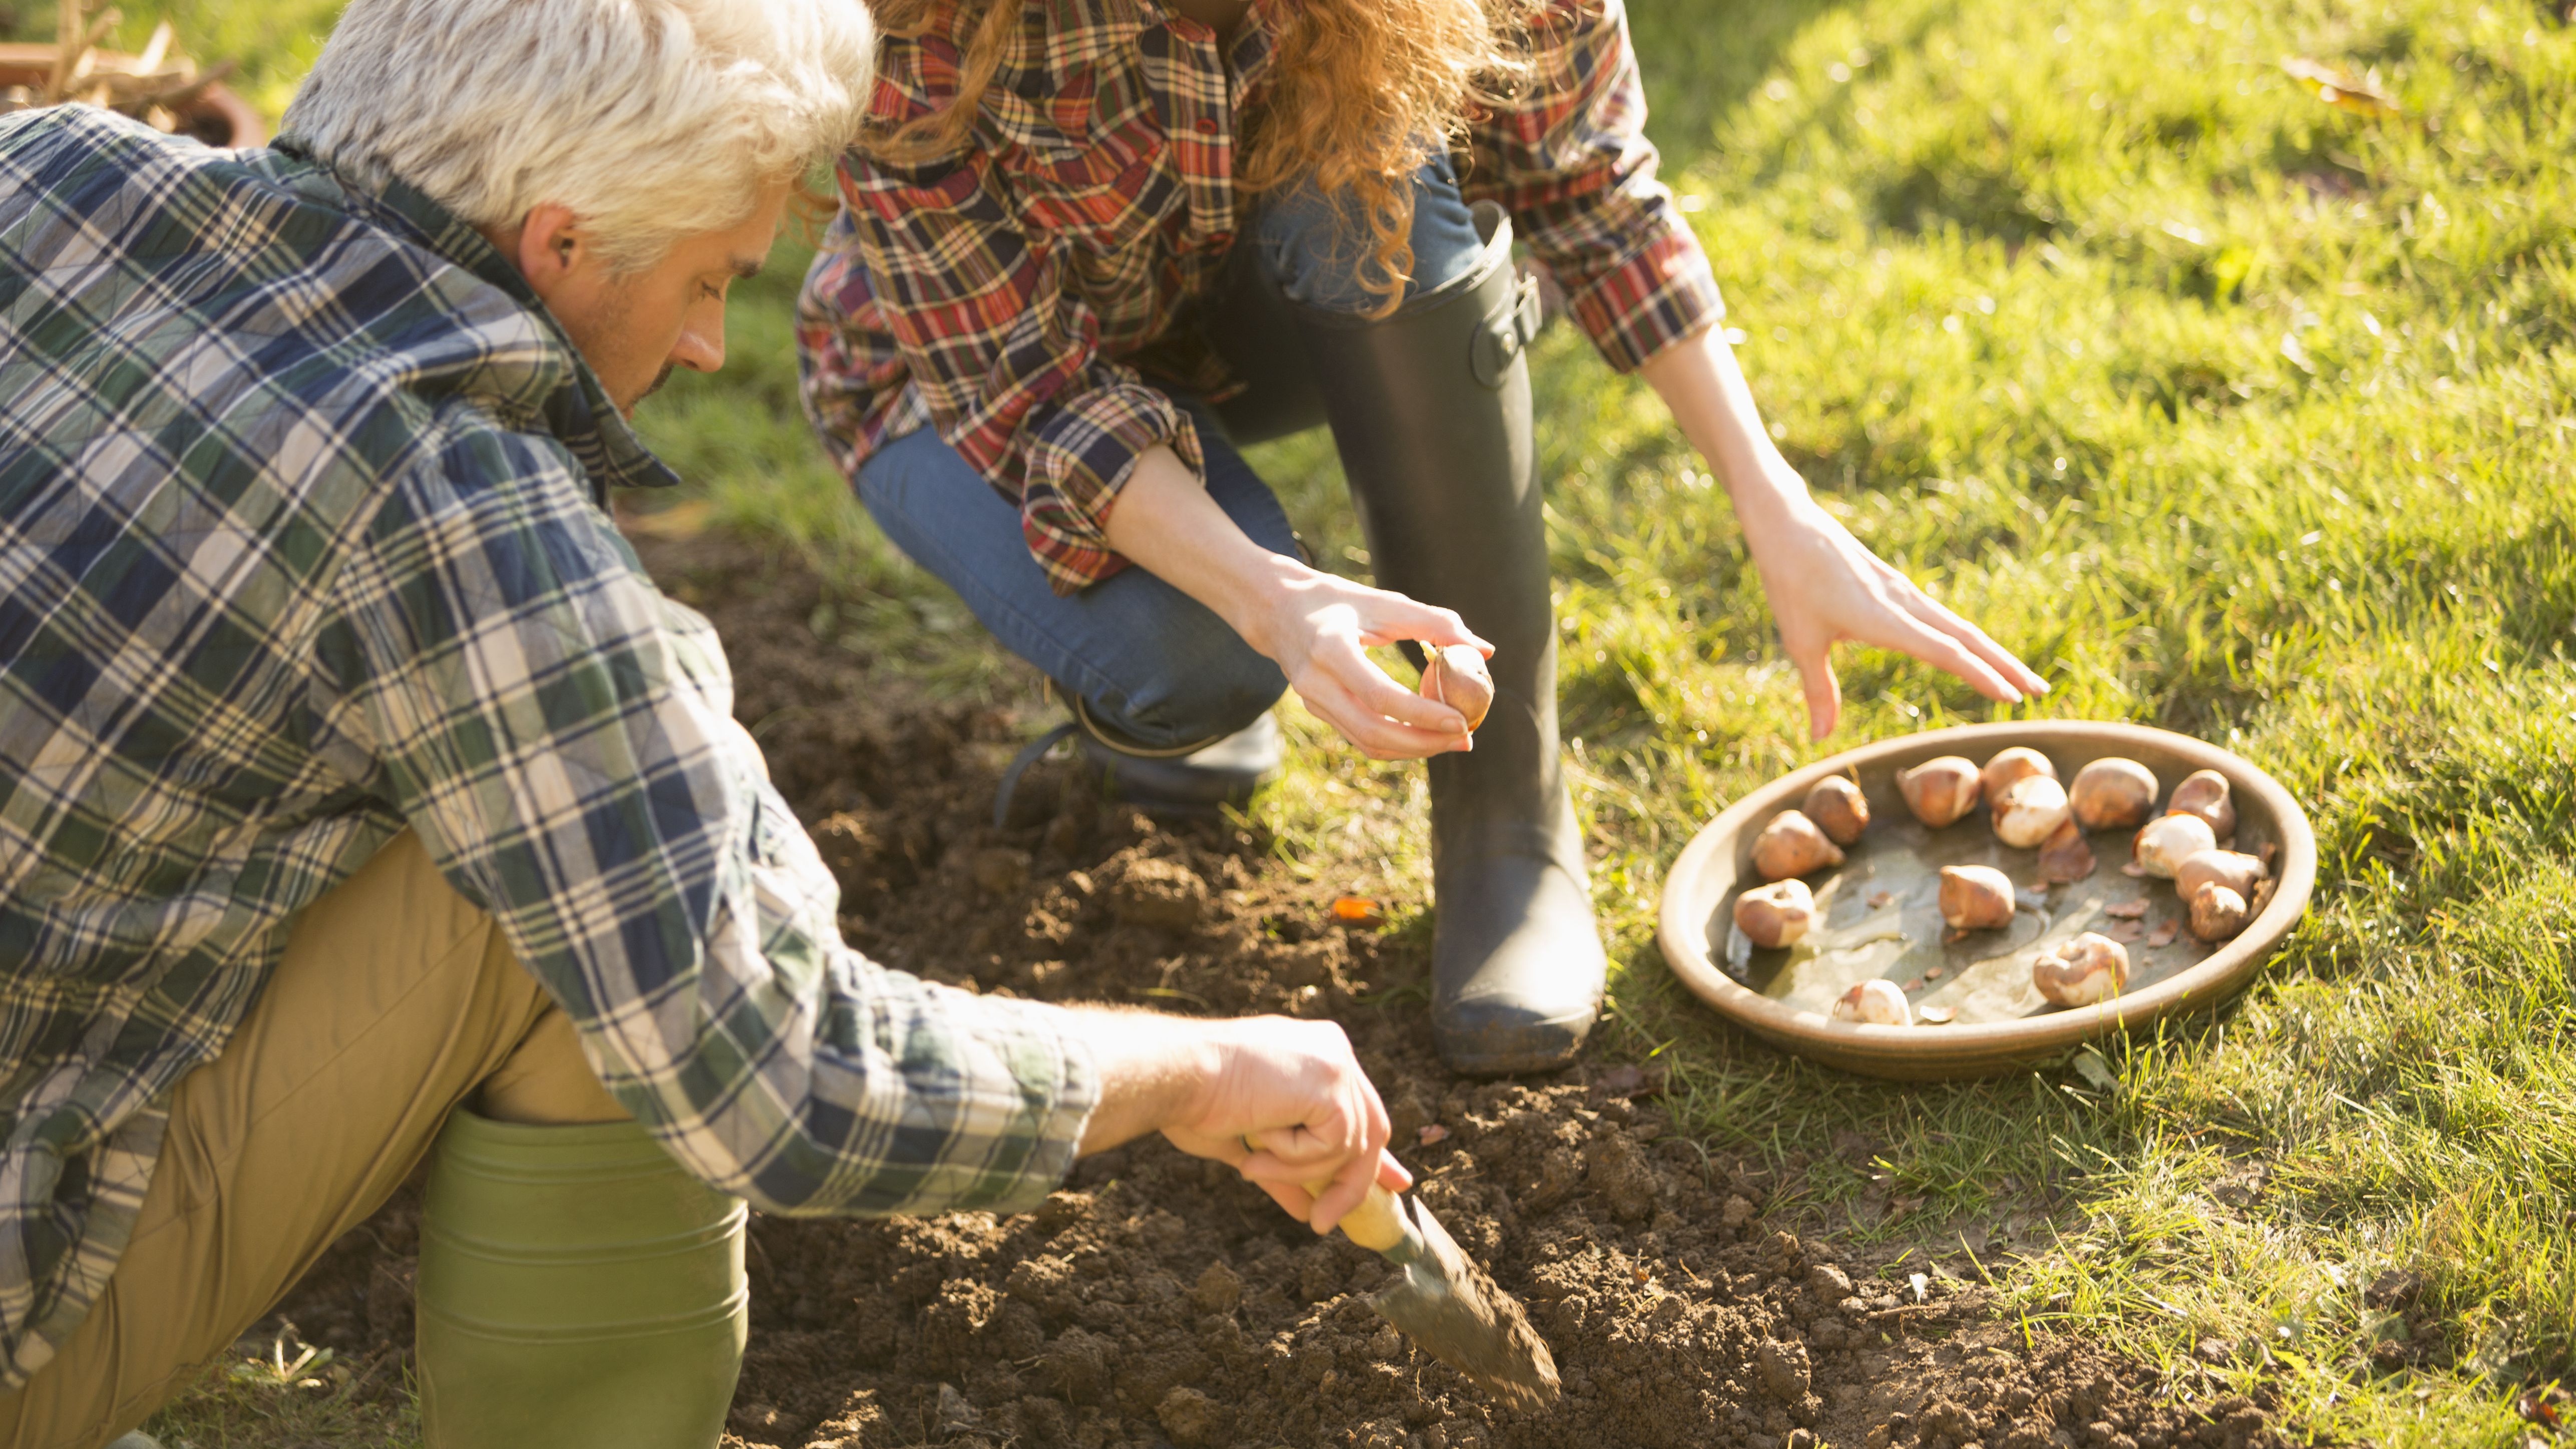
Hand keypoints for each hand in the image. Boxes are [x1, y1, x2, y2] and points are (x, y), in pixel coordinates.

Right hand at [1096, 447, 1486, 760]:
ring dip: (1413, 749)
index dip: (1423, 714)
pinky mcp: (1317, 711)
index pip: (1380, 696)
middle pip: (1373, 731)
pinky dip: (1395, 743)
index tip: (1461, 719)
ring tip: (1452, 741)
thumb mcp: (1385, 602)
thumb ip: (1436, 623)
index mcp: (1331, 649)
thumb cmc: (1338, 601)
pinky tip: (1425, 735)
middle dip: (1424, 742)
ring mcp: (1313, 702)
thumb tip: (1484, 650)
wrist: (1277, 610)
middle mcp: (1316, 682)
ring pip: (1367, 742)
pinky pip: (1360, 738)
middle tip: (1465, 738)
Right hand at [1159, 1016, 1411, 1234]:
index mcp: (1315, 1053)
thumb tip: (1308, 1210)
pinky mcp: (1333, 1085)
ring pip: (1347, 1147)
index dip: (1376, 1151)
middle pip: (1370, 1127)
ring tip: (1250, 1163)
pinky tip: (1257, 1142)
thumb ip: (1286, 1170)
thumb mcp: (1250, 1143)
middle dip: (1361, 1178)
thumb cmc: (1196, 1101)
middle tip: (1332, 1220)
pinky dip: (1293, 1159)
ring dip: (1297, 1170)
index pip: (1359, 1107)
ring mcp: (1337, 1064)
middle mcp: (1333, 1050)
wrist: (1174, 1074)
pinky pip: (1332, 1148)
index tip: (1395, 1185)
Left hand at [1739, 487, 2046, 739]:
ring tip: (2020, 677)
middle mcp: (1902, 602)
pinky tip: (1973, 651)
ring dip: (1992, 651)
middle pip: (1967, 637)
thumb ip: (1818, 690)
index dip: (1981, 675)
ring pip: (1958, 624)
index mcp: (1883, 618)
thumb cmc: (1789, 582)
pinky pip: (1940, 616)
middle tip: (2041, 692)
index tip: (2013, 698)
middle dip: (2006, 665)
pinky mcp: (1896, 585)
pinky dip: (1964, 636)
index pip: (1945, 651)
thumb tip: (1820, 737)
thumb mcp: (1800, 641)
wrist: (1787, 524)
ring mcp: (1902, 591)